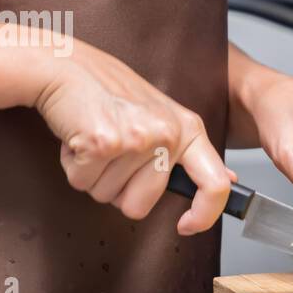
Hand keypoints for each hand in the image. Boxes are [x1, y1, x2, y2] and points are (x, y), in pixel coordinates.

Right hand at [34, 41, 233, 234]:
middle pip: (140, 206)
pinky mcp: (103, 143)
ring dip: (92, 174)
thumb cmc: (109, 93)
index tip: (185, 226)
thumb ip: (189, 151)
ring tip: (95, 139)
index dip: (203, 215)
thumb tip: (226, 180)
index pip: (215, 185)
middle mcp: (168, 134)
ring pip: (107, 196)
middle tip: (112, 153)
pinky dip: (72, 165)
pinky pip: (82, 181)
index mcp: (188, 129)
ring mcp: (137, 139)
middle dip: (116, 189)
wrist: (66, 66)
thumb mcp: (163, 117)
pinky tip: (79, 137)